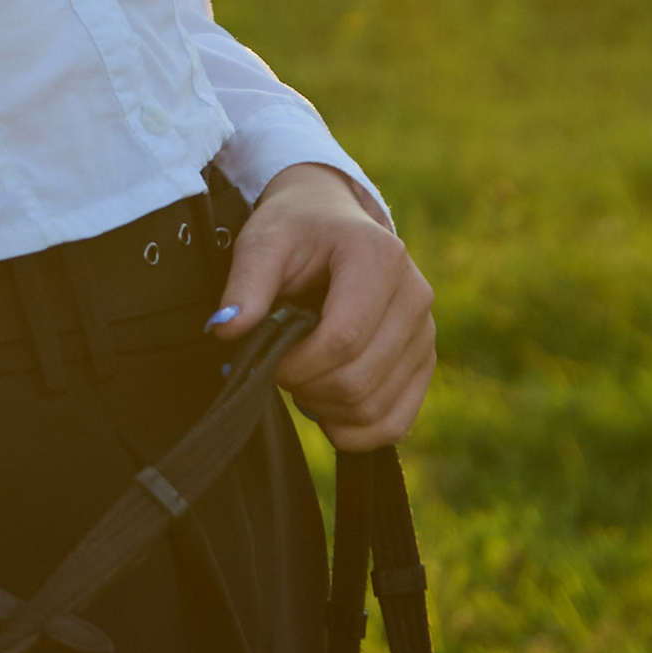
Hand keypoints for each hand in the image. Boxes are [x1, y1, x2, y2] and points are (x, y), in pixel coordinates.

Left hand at [207, 162, 434, 448]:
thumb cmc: (296, 229)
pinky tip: (325, 406)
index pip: (342, 339)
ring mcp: (426, 333)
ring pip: (375, 409)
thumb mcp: (263, 241)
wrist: (333, 221)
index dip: (296, 364)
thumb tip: (226, 330)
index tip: (267, 359)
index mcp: (379, 258)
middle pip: (358, 380)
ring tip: (303, 378)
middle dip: (307, 387)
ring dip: (326, 410)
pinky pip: (395, 424)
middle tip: (280, 367)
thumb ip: (245, 284)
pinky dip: (354, 431)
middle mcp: (414, 297)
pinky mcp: (424, 362)